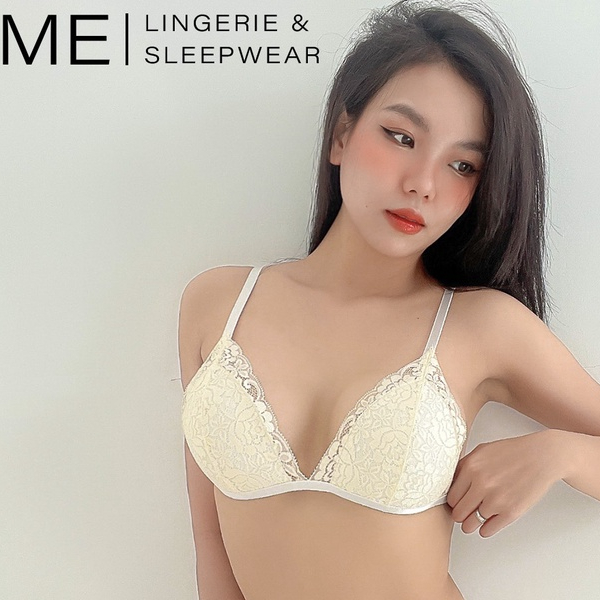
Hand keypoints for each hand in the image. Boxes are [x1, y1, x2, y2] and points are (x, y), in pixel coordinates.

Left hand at [445, 430, 563, 537]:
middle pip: (458, 513)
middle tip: (464, 513)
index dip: (453, 502)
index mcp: (471, 467)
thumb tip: (450, 485)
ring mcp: (496, 500)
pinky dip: (485, 529)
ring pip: (470, 524)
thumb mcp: (481, 451)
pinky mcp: (511, 512)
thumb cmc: (512, 452)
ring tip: (474, 519)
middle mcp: (481, 484)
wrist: (541, 457)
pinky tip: (487, 522)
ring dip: (471, 524)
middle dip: (460, 514)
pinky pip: (487, 531)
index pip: (451, 497)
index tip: (457, 503)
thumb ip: (464, 466)